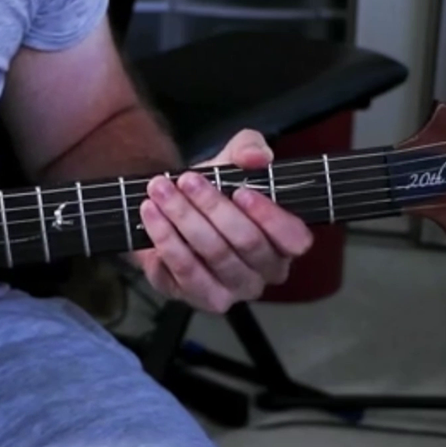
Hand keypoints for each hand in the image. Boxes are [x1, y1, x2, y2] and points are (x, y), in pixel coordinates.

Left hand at [132, 129, 313, 312]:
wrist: (172, 211)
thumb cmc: (213, 192)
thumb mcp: (231, 161)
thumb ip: (248, 150)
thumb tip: (256, 156)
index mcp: (283, 243)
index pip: (294, 239)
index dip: (270, 216)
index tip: (241, 191)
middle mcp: (263, 273)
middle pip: (247, 242)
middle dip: (213, 207)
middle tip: (186, 180)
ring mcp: (231, 290)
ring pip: (212, 255)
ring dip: (183, 218)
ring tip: (160, 191)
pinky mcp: (196, 296)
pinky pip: (182, 271)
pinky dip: (164, 238)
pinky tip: (152, 215)